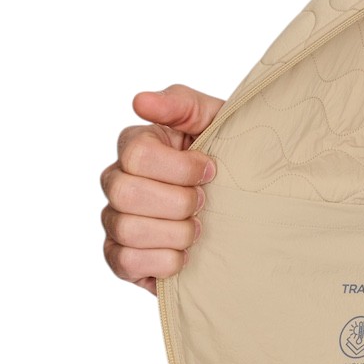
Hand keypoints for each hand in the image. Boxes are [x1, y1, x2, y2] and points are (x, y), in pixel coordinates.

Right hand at [100, 83, 223, 294]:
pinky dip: (163, 262)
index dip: (181, 168)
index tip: (210, 172)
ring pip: (128, 229)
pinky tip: (183, 255)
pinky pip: (126, 261)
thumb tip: (140, 102)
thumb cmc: (228, 162)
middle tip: (204, 204)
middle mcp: (117, 182)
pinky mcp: (120, 258)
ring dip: (176, 233)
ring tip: (197, 231)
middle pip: (126, 192)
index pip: (137, 154)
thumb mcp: (215, 123)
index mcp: (135, 146)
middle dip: (178, 203)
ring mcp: (115, 221)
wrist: (249, 211)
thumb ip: (181, 104)